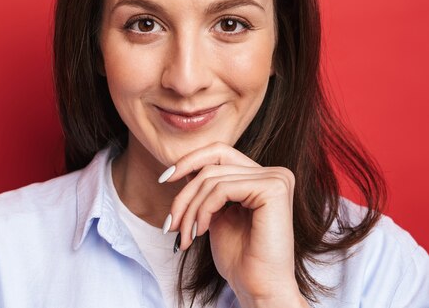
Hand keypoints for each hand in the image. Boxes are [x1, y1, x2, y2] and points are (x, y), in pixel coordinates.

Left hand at [160, 142, 308, 307]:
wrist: (257, 288)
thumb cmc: (238, 257)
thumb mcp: (215, 212)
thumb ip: (207, 187)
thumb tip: (183, 165)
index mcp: (263, 176)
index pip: (218, 153)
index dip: (189, 161)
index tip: (164, 179)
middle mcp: (275, 172)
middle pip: (212, 165)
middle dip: (185, 193)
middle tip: (171, 222)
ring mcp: (277, 178)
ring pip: (212, 178)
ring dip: (190, 209)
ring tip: (186, 235)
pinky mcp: (274, 189)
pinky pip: (222, 189)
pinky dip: (203, 210)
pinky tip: (201, 232)